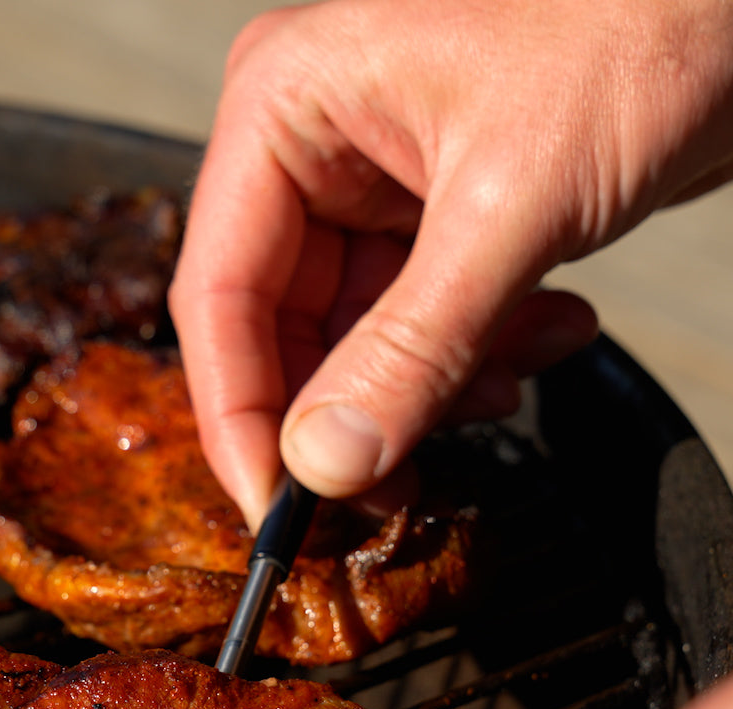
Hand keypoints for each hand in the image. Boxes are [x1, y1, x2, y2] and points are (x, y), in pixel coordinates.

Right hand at [169, 0, 732, 527]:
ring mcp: (370, 186)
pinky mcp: (430, 218)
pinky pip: (419, 324)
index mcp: (285, 109)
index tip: (275, 508)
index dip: (241, 415)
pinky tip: (553, 328)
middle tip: (398, 485)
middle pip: (283, 329)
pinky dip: (478, 353)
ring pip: (356, 340)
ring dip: (433, 384)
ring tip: (514, 373)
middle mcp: (311, 149)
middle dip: (351, 412)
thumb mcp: (512, 205)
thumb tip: (325, 463)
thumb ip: (411, 347)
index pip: (219, 294)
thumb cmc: (643, 22)